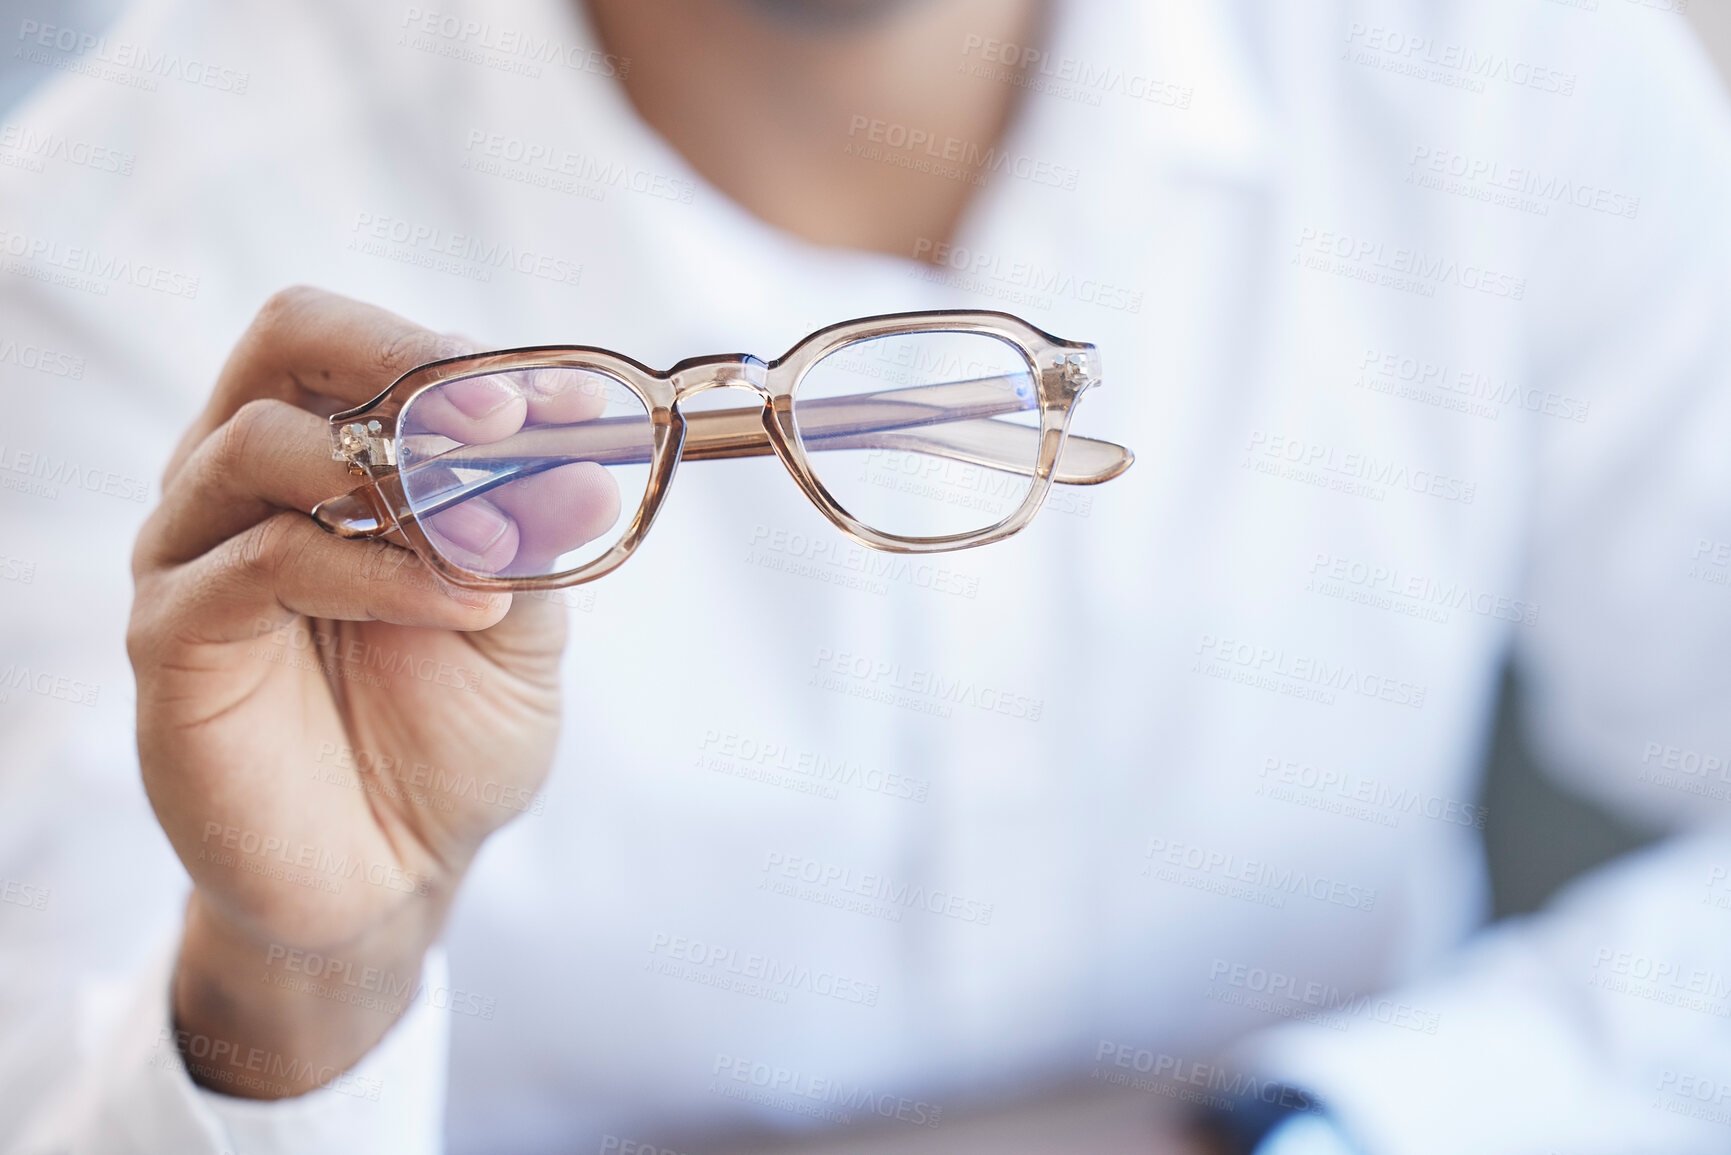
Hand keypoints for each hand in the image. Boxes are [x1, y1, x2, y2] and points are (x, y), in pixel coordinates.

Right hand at [128, 287, 592, 1096]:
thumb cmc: (445, 739)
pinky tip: (465, 609)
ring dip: (399, 477)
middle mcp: (240, 486)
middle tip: (504, 418)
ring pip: (261, 442)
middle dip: (403, 360)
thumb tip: (575, 452)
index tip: (556, 397)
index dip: (450, 347)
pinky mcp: (176, 642)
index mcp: (317, 461)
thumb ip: (531, 535)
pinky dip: (380, 573)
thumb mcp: (521, 623)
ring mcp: (193, 557)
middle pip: (283, 340)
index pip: (348, 339)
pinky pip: (265, 563)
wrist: (390, 875)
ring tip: (492, 545)